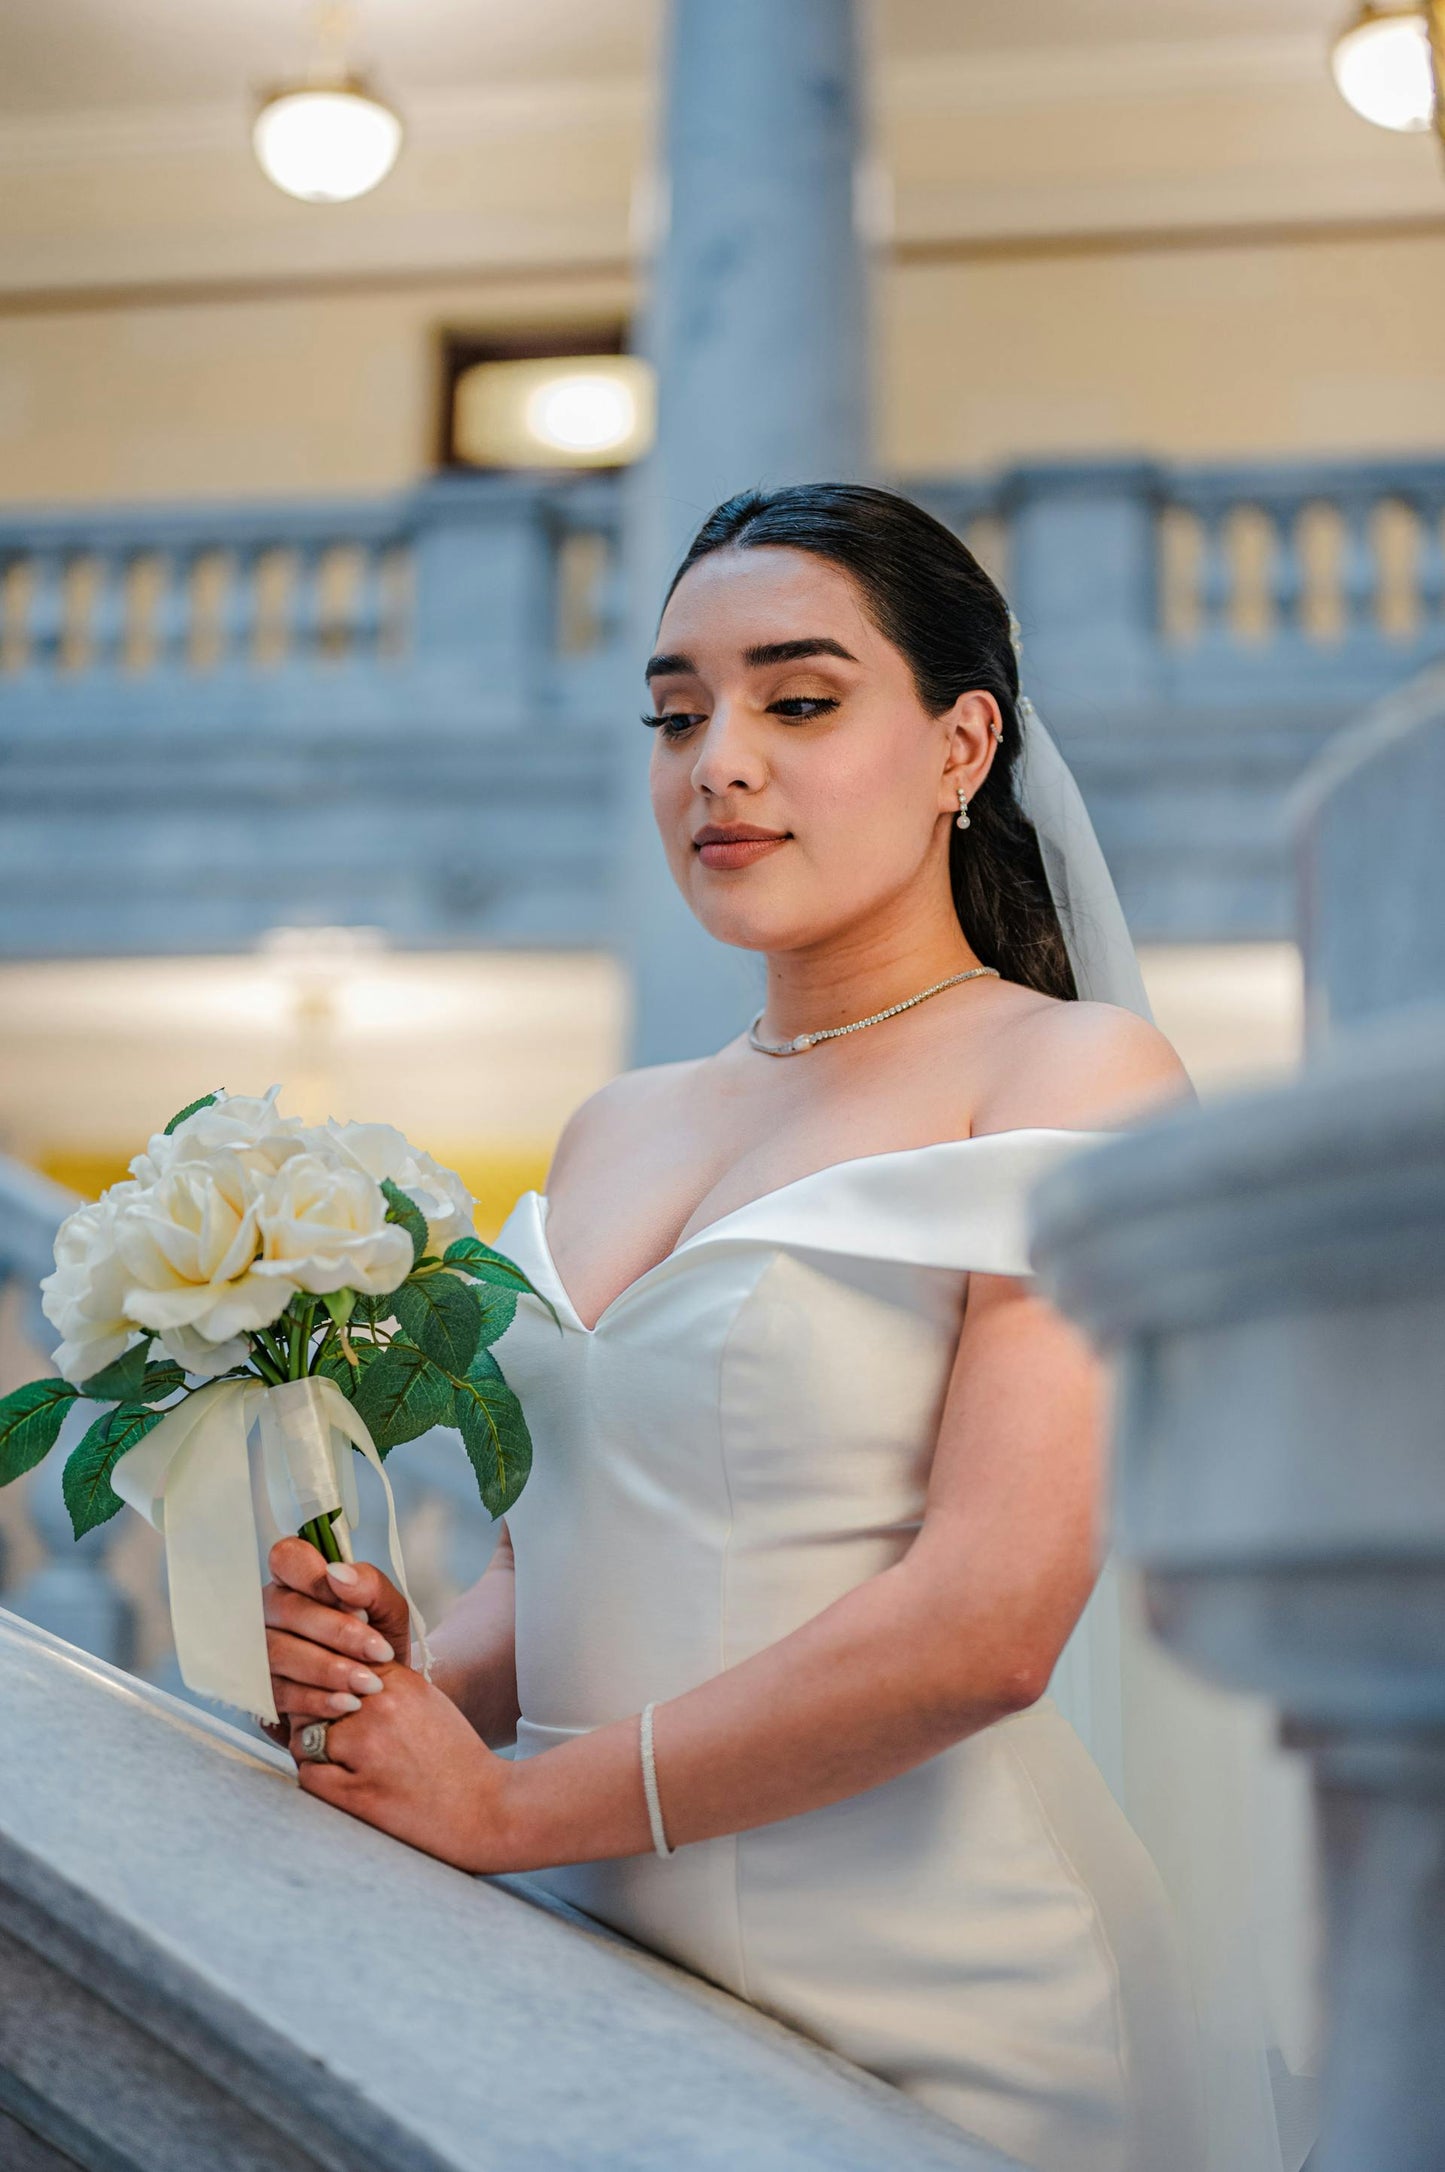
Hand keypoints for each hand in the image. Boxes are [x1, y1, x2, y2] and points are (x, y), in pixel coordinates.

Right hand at [261, 1538, 407, 1749]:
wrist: (380, 1694)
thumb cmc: (377, 1642)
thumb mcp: (388, 1610)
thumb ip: (370, 1586)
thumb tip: (338, 1573)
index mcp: (299, 1579)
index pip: (287, 1558)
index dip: (316, 1578)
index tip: (358, 1606)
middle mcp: (272, 1609)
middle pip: (288, 1609)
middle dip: (338, 1632)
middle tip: (379, 1653)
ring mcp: (261, 1648)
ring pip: (279, 1652)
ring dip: (329, 1669)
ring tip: (369, 1683)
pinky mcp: (262, 1688)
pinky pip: (279, 1692)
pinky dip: (318, 1699)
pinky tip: (348, 1703)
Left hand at [292, 1656, 518, 1872]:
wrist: (485, 1810)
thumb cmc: (454, 1758)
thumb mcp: (426, 1702)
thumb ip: (383, 1684)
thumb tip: (335, 1670)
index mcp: (399, 1682)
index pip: (334, 1663)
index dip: (325, 1683)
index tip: (328, 1698)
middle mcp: (379, 1709)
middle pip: (313, 1697)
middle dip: (313, 1715)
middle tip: (329, 1734)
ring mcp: (366, 1750)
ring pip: (304, 1737)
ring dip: (313, 1750)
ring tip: (340, 1763)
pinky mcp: (356, 1793)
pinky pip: (309, 1776)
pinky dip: (317, 1780)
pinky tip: (342, 1786)